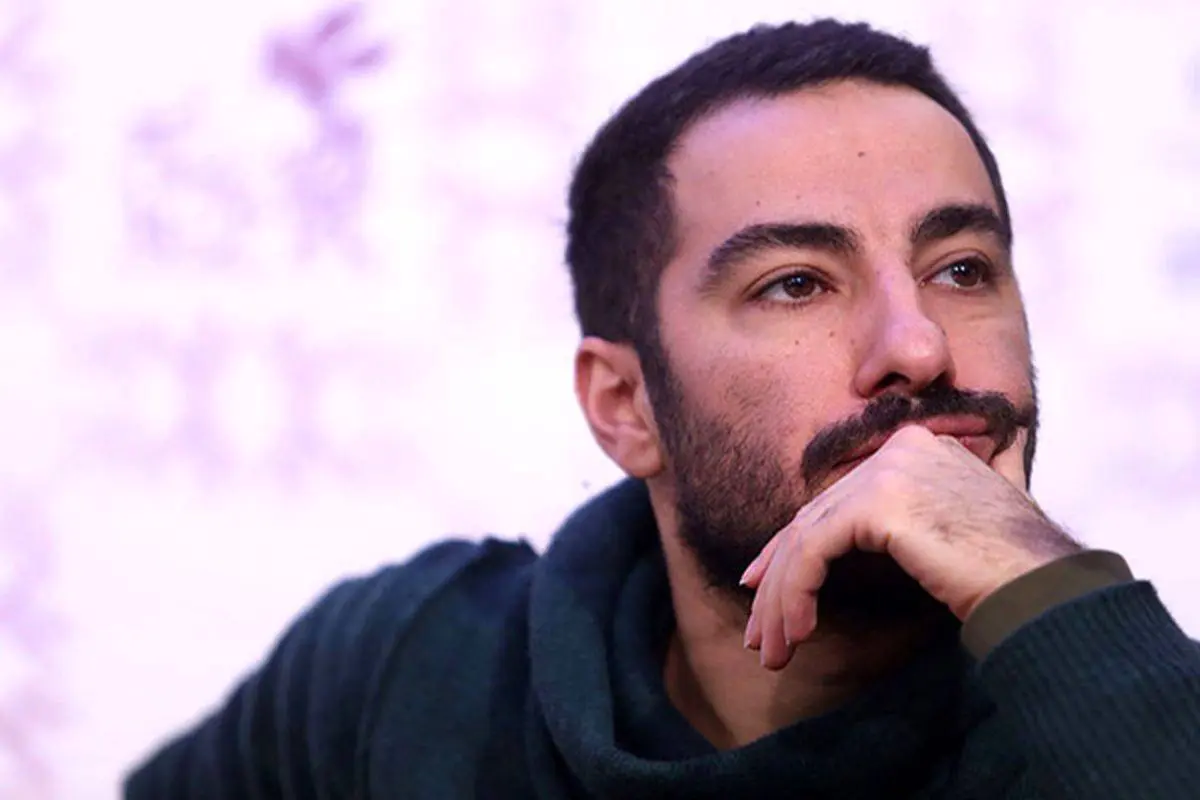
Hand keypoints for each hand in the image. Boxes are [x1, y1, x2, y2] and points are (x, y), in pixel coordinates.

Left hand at [740, 424, 1080, 669]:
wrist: (1044, 587)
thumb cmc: (1008, 573)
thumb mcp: (948, 531)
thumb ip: (908, 520)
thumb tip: (858, 538)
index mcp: (915, 448)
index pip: (835, 500)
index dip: (792, 545)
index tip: (764, 586)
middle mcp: (899, 449)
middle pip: (815, 518)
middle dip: (779, 580)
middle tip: (760, 632)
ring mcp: (889, 471)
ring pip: (807, 537)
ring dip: (781, 599)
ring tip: (771, 650)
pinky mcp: (880, 503)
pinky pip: (814, 550)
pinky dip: (796, 593)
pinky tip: (796, 632)